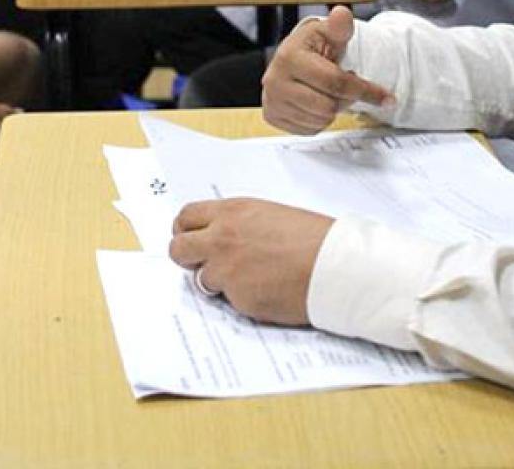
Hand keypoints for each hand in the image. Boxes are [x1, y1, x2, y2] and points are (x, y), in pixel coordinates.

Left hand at [169, 198, 333, 324]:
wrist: (334, 265)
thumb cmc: (311, 237)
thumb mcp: (267, 214)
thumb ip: (237, 223)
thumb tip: (219, 233)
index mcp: (230, 213)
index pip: (186, 217)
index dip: (185, 230)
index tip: (189, 237)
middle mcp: (221, 239)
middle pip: (178, 249)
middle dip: (187, 257)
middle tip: (202, 262)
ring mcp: (227, 271)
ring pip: (201, 278)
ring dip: (217, 280)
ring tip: (247, 277)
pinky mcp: (239, 299)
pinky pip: (228, 300)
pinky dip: (240, 298)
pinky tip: (264, 290)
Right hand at [261, 6, 394, 132]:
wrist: (292, 59)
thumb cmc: (314, 47)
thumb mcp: (329, 33)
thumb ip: (340, 26)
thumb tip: (342, 14)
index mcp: (289, 57)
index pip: (335, 82)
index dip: (365, 90)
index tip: (386, 97)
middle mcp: (275, 80)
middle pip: (328, 106)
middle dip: (343, 99)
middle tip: (340, 86)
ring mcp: (272, 100)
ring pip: (320, 121)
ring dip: (331, 110)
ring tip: (325, 92)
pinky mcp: (272, 116)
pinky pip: (309, 130)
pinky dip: (318, 120)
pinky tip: (315, 103)